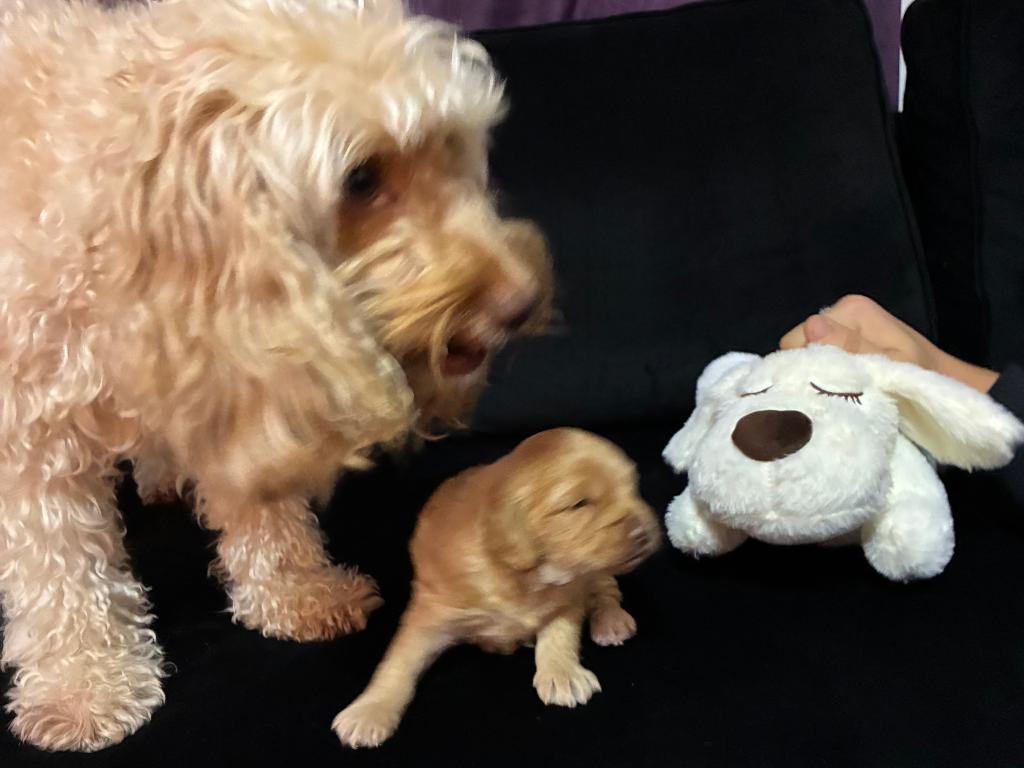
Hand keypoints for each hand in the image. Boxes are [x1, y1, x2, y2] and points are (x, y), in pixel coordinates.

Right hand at [779, 295, 998, 392]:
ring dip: (816, 377)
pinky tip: (838, 391)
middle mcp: (839, 312)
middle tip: (834, 395)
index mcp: (849, 309)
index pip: (796, 339)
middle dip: (809, 371)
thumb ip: (852, 348)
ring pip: (804, 356)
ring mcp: (839, 328)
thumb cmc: (923, 377)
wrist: (946, 389)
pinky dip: (822, 378)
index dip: (803, 367)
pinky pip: (817, 361)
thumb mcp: (890, 366)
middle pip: (796, 346)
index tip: (823, 390)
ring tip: (838, 394)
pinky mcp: (841, 343)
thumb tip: (811, 328)